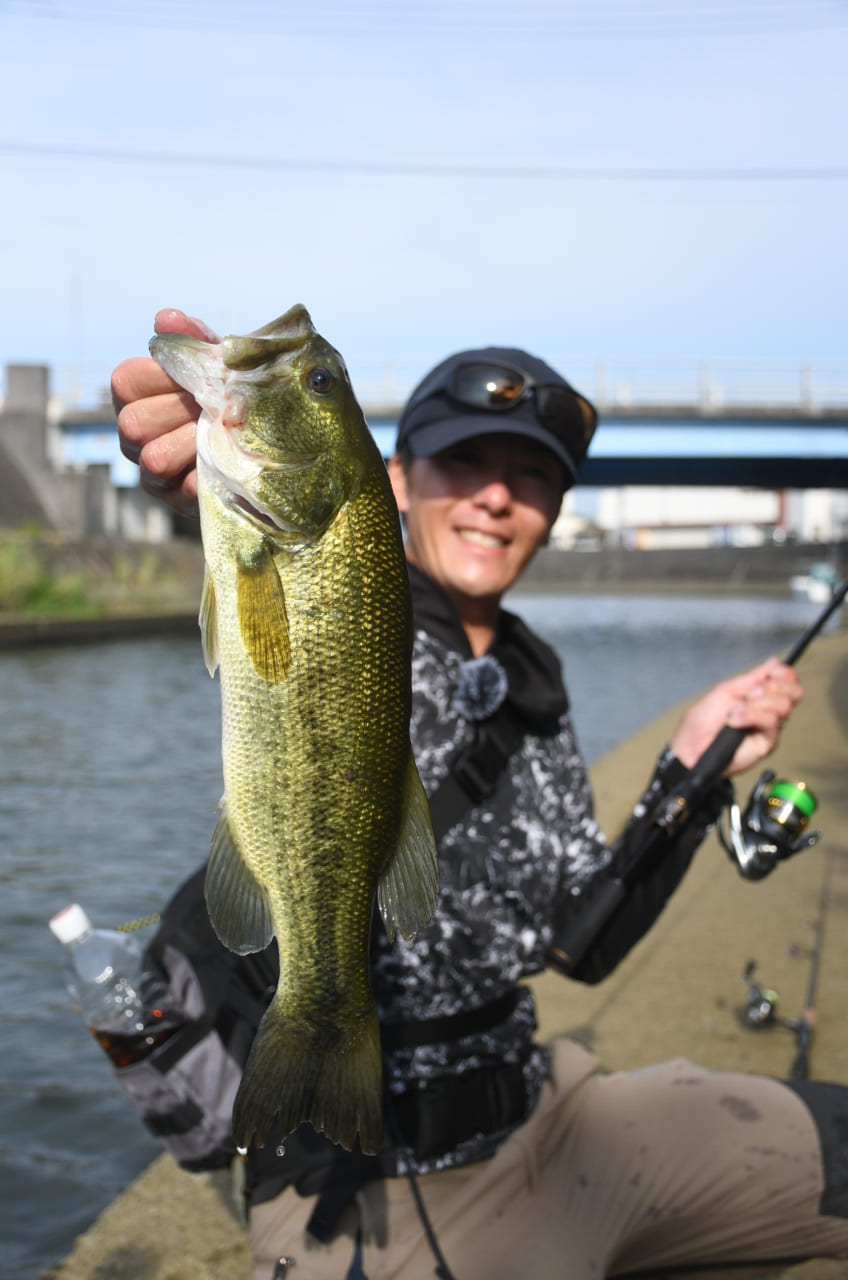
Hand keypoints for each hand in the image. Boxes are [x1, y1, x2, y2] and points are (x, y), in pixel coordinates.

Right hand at [111, 310, 216, 516]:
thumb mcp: (216, 362)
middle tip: (211, 406)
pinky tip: (232, 462)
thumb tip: (167, 319)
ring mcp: (154, 475)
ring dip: (194, 444)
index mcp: (136, 398)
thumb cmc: (229, 394)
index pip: (126, 380)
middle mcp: (135, 439)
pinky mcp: (179, 503)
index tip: (194, 376)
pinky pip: (189, 491)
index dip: (162, 375)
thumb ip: (193, 338)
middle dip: (179, 411)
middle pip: (134, 423)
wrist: (268, 443)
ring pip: (155, 460)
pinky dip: (212, 475)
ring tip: (222, 433)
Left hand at [669, 657, 802, 777]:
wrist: (692, 746)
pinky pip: (771, 721)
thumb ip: (753, 677)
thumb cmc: (703, 720)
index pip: (788, 681)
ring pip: (783, 705)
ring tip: (735, 711)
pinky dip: (751, 716)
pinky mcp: (768, 742)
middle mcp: (769, 710)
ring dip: (756, 704)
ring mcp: (769, 727)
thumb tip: (774, 662)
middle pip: (794, 692)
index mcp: (760, 696)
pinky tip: (735, 721)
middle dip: (772, 687)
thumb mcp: (727, 691)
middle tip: (749, 694)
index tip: (772, 673)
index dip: (785, 674)